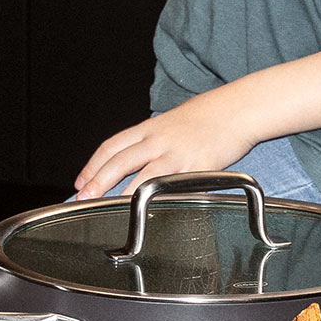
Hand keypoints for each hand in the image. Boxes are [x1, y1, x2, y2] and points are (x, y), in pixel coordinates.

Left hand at [74, 86, 254, 198]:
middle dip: (98, 182)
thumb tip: (133, 159)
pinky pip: (174, 188)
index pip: (111, 146)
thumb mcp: (171, 122)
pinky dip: (159, 200)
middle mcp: (159, 140)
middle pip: (120, 162)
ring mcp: (177, 154)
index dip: (92, 165)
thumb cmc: (207, 116)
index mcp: (150, 128)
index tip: (81, 181)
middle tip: (84, 197)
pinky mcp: (197, 168)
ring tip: (110, 209)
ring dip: (123, 195)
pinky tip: (150, 212)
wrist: (239, 109)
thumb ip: (151, 140)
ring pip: (143, 178)